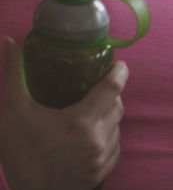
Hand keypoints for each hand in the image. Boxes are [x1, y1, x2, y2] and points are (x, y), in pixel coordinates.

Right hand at [0, 37, 126, 189]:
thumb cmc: (18, 152)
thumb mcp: (13, 112)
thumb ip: (14, 74)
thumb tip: (7, 41)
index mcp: (80, 122)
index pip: (113, 88)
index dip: (119, 72)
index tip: (119, 64)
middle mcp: (97, 140)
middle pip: (117, 106)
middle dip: (110, 95)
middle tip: (96, 89)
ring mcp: (101, 159)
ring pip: (117, 127)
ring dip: (108, 117)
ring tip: (91, 113)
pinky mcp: (102, 173)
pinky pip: (115, 147)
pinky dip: (108, 138)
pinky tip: (92, 135)